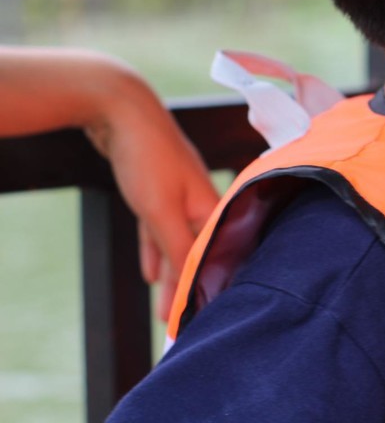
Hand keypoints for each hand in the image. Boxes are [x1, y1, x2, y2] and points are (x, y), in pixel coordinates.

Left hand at [84, 67, 218, 319]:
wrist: (122, 109)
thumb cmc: (149, 158)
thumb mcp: (163, 212)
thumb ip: (179, 251)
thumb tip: (191, 290)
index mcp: (211, 206)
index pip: (218, 255)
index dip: (212, 285)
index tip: (207, 315)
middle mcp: (200, 200)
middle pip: (198, 251)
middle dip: (190, 285)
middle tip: (182, 320)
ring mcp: (177, 193)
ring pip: (176, 242)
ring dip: (171, 273)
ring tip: (167, 306)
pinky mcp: (155, 189)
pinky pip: (157, 229)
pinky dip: (154, 250)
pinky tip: (149, 272)